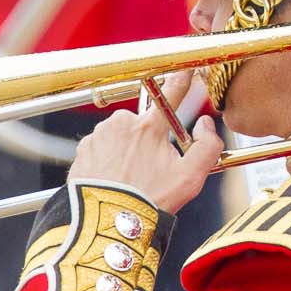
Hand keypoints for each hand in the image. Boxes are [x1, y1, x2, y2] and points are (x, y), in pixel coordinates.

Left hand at [70, 71, 222, 214]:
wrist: (107, 220)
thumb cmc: (149, 200)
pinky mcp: (83, 150)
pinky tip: (112, 179)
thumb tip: (206, 125)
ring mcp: (99, 135)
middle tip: (150, 168)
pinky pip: (100, 148)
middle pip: (142, 124)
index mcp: (149, 126)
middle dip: (148, 140)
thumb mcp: (191, 178)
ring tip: (129, 178)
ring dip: (126, 150)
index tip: (186, 69)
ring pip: (119, 136)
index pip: (172, 94)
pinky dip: (107, 159)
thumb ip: (207, 147)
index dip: (182, 80)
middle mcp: (121, 123)